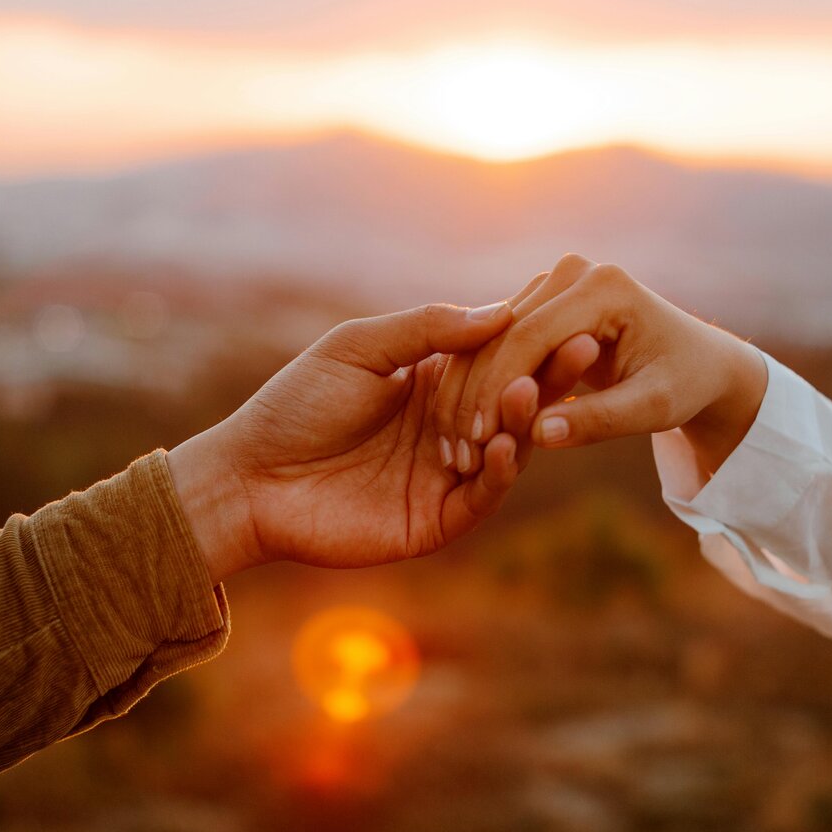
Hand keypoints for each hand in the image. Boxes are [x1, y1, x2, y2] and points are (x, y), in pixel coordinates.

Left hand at [166, 302, 548, 582]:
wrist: (249, 479)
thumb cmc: (295, 406)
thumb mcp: (357, 350)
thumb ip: (425, 329)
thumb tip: (501, 312)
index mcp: (433, 382)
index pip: (498, 357)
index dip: (532, 338)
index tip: (566, 311)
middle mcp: (450, 427)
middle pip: (514, 401)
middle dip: (548, 377)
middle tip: (581, 348)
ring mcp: (446, 475)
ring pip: (508, 448)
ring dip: (525, 421)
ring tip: (533, 390)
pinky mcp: (436, 520)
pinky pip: (483, 496)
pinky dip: (500, 472)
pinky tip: (507, 445)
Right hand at [449, 254, 767, 472]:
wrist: (698, 362)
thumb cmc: (684, 385)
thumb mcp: (653, 409)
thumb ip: (599, 420)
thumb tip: (539, 436)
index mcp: (604, 286)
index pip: (532, 335)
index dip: (500, 387)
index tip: (480, 437)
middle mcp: (574, 272)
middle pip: (503, 333)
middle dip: (477, 392)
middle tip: (459, 448)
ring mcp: (554, 282)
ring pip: (490, 337)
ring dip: (468, 389)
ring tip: (458, 443)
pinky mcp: (542, 300)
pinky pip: (497, 341)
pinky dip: (479, 382)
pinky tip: (466, 424)